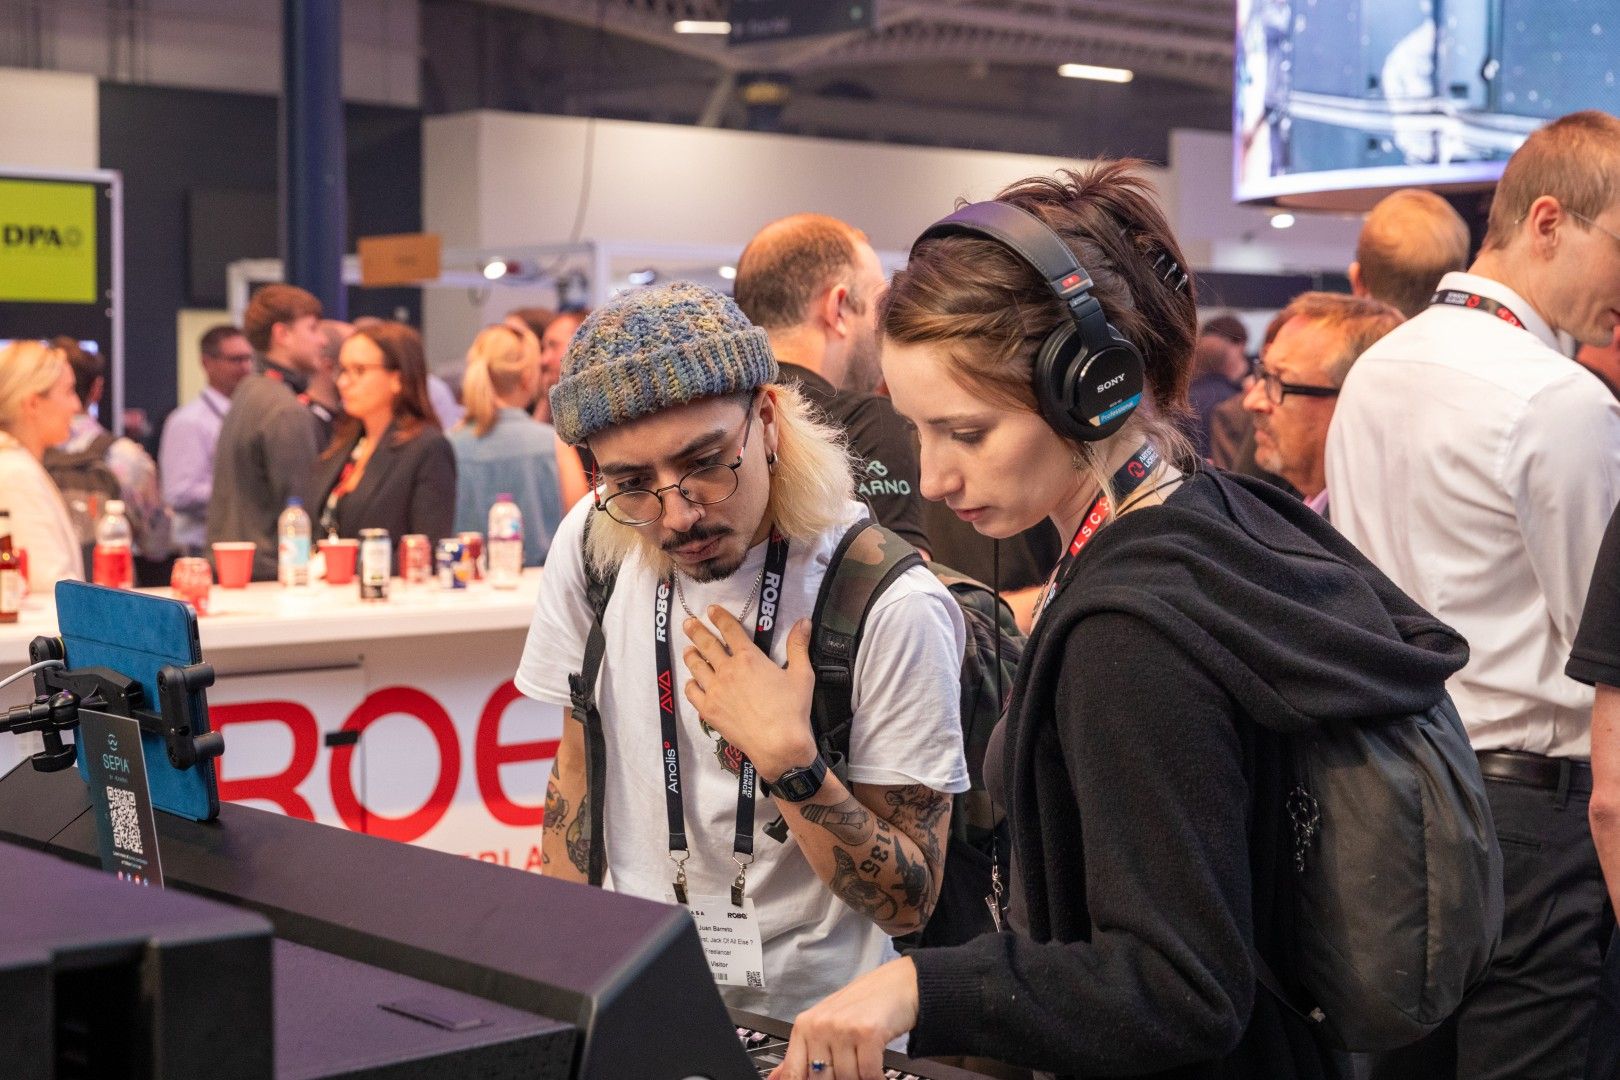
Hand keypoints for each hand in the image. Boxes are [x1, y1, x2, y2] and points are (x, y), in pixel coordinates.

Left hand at [683, 609, 815, 780]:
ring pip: (696, 666)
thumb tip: (803, 621)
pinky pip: (692, 692)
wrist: (778, 744)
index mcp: (749, 658)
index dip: (719, 617)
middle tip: (688, 623)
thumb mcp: (801, 674)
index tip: (711, 610)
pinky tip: (692, 682)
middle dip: (696, 631)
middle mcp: (727, 670)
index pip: (730, 630)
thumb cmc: (792, 710)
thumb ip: (798, 645)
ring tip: (688, 649)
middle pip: (707, 644)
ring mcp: (715, 690)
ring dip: (691, 654)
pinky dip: (690, 683)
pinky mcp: (709, 710)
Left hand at [768, 957, 919, 1079]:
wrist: (900, 984)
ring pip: (847, 1078)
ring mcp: (843, 1028)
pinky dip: (876, 1078)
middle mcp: (820, 1025)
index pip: (793, 1072)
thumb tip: (777, 1078)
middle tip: (852, 1069)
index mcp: (805, 1026)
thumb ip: (803, 1053)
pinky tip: (879, 1072)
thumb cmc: (864, 1005)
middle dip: (840, 1079)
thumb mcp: (828, 1024)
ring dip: (860, 1078)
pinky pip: (868, 1074)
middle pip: (821, 1079)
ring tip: (866, 1065)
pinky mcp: (867, 1032)